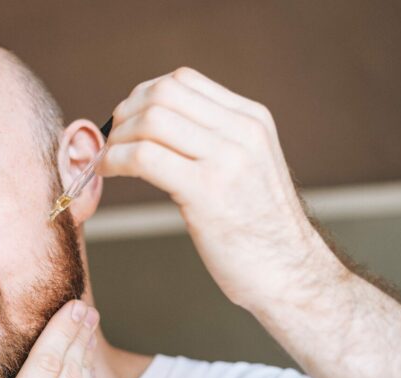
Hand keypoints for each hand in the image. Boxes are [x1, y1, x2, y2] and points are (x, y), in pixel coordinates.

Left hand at [99, 68, 343, 311]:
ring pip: (151, 120)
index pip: (183, 80)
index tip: (128, 120)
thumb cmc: (262, 232)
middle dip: (126, 114)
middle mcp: (242, 132)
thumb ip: (217, 142)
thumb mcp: (250, 168)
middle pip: (163, 94)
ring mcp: (226, 159)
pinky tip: (109, 172)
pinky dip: (115, 160)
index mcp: (252, 120)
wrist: (291, 274)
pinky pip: (144, 157)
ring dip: (117, 138)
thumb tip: (160, 128)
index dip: (143, 95)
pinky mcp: (206, 191)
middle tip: (112, 141)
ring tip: (109, 160)